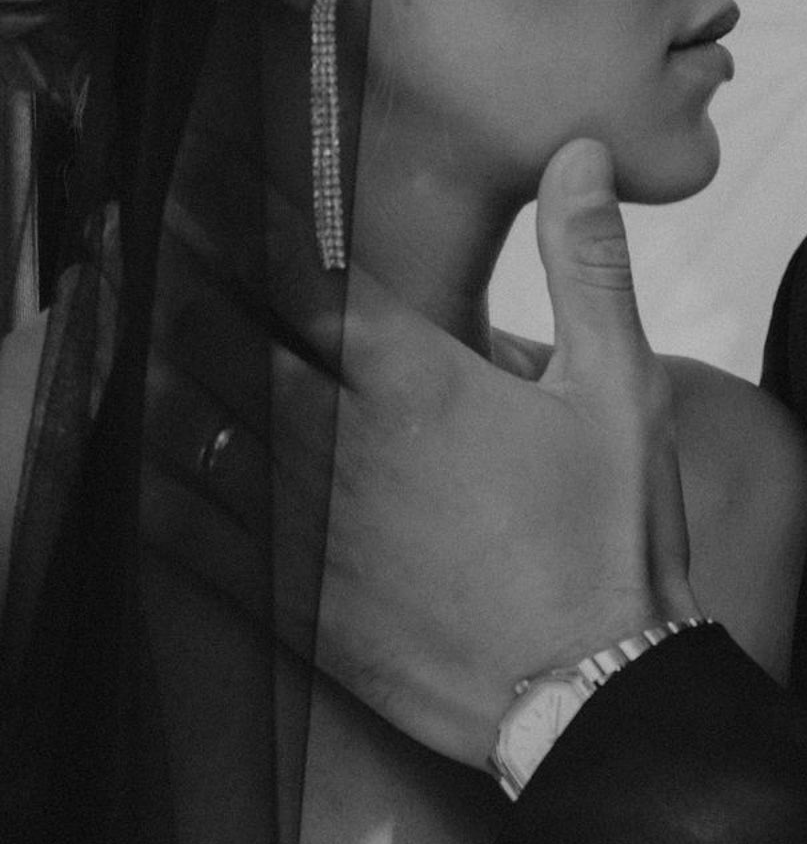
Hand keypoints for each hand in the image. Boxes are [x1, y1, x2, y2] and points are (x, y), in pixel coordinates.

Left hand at [141, 142, 696, 769]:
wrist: (594, 690)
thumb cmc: (612, 534)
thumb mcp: (621, 387)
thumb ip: (587, 264)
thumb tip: (578, 153)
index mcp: (412, 379)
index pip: (296, 270)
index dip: (241, 215)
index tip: (207, 176)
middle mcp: (337, 443)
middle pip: (222, 340)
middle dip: (192, 288)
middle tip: (164, 249)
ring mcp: (304, 526)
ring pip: (194, 427)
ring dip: (169, 376)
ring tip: (147, 338)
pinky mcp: (293, 598)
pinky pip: (192, 530)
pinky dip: (161, 482)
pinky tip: (148, 458)